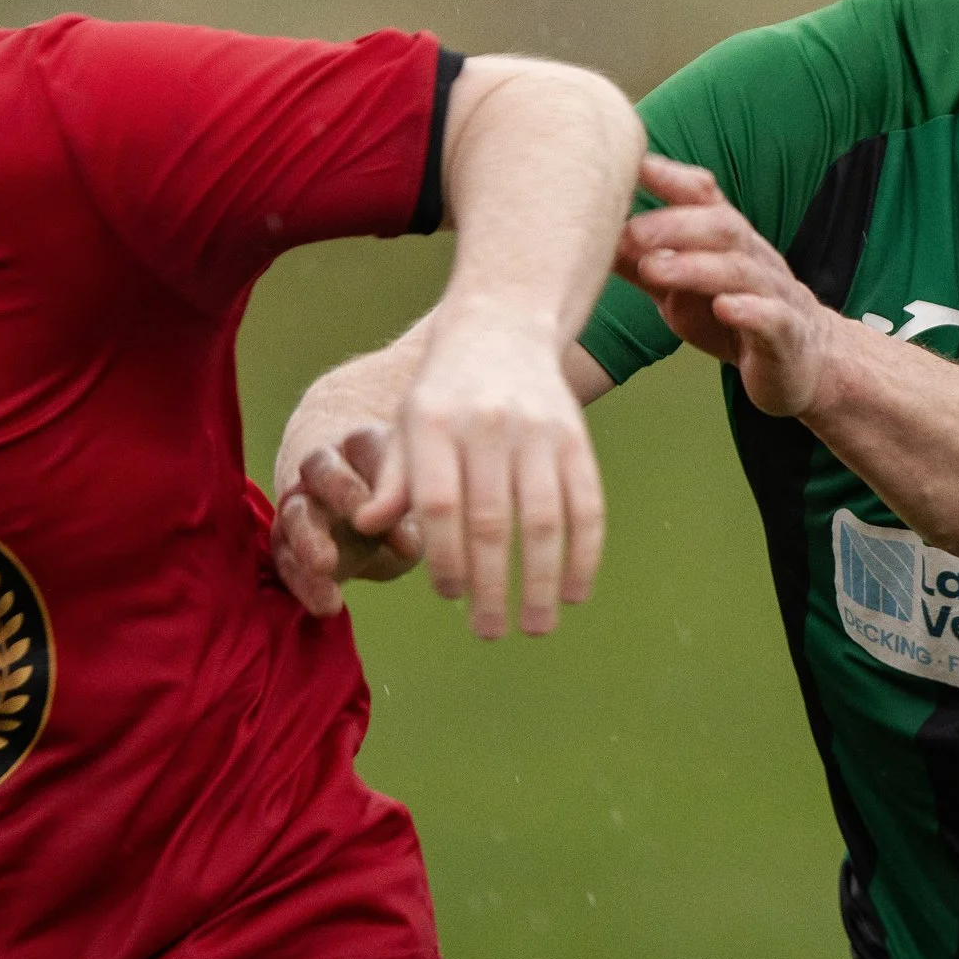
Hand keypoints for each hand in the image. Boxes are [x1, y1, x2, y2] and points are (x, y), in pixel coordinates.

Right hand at [272, 425, 422, 616]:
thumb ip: (411, 511)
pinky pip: (285, 558)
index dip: (386, 475)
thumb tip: (409, 542)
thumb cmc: (401, 500)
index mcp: (364, 445)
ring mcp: (300, 501)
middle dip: (341, 491)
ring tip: (327, 566)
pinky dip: (304, 583)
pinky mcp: (284, 540)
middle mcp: (324, 467)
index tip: (401, 505)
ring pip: (295, 513)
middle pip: (320, 469)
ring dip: (309, 540)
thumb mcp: (415, 499)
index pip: (369, 446)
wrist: (364, 516)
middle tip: (363, 521)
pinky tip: (327, 605)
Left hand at [399, 308, 605, 637]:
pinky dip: (586, 551)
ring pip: (544, 518)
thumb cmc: (444, 392)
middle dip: (492, 584)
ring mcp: (539, 430)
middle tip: (488, 632)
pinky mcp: (576, 436)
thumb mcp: (405, 423)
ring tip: (537, 625)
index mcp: (435, 423)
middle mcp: (488, 425)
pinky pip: (586, 502)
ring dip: (543, 579)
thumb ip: (394, 478)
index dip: (444, 557)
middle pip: (491, 519)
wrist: (504, 327)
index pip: (438, 504)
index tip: (450, 596)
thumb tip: (371, 528)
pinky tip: (578, 590)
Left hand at [617, 154, 845, 417]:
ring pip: (740, 270)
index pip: (703, 196)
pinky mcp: (785, 335)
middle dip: (675, 224)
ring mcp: (773, 294)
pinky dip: (748, 310)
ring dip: (696, 266)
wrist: (802, 361)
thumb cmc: (733, 318)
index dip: (671, 176)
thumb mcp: (681, 288)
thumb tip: (590, 240)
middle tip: (630, 232)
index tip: (632, 163)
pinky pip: (771, 318)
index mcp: (727, 241)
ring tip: (655, 267)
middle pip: (720, 226)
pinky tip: (724, 307)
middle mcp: (753, 257)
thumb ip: (643, 262)